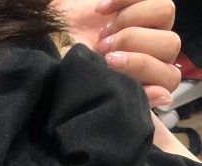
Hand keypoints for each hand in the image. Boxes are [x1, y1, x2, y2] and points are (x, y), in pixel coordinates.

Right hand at [52, 0, 181, 107]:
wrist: (53, 39)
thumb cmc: (71, 69)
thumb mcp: (96, 86)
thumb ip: (130, 93)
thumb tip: (165, 97)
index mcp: (148, 81)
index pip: (169, 78)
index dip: (143, 69)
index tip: (109, 64)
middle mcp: (156, 54)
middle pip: (171, 45)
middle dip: (133, 44)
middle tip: (102, 47)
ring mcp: (153, 25)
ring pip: (166, 14)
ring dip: (130, 22)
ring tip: (103, 31)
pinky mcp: (144, 2)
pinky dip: (122, 1)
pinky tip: (100, 11)